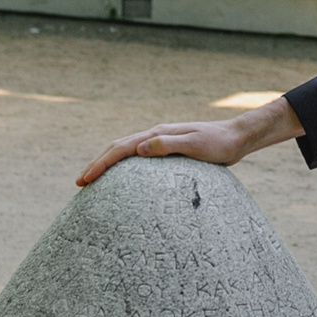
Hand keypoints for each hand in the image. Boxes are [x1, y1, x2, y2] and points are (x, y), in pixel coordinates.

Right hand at [75, 96, 305, 185]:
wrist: (236, 138)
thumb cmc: (219, 144)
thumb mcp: (196, 145)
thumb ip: (168, 145)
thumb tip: (139, 150)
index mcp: (158, 134)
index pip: (121, 148)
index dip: (101, 163)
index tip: (85, 179)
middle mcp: (155, 135)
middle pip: (117, 148)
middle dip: (97, 164)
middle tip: (80, 183)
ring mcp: (161, 142)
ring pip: (126, 151)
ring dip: (107, 164)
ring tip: (93, 180)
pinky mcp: (167, 150)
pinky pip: (138, 157)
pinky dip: (123, 166)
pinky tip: (122, 179)